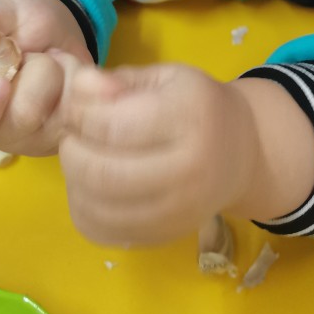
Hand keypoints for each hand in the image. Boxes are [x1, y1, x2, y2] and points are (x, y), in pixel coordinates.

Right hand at [0, 0, 92, 156]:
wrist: (52, 29)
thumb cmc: (12, 25)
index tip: (1, 82)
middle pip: (21, 120)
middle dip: (36, 72)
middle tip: (29, 54)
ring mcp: (33, 139)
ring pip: (59, 114)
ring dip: (62, 72)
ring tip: (49, 60)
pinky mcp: (67, 134)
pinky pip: (88, 110)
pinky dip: (83, 80)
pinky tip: (70, 71)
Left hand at [57, 63, 260, 244]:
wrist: (241, 152)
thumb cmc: (196, 105)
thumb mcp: (166, 77)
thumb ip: (120, 81)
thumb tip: (78, 88)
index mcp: (191, 119)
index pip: (114, 126)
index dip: (80, 115)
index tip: (76, 106)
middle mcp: (190, 171)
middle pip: (103, 173)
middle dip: (72, 151)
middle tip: (72, 135)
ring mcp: (179, 211)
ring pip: (99, 208)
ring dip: (74, 181)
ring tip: (81, 158)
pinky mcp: (164, 236)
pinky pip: (104, 232)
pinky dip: (83, 209)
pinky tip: (90, 187)